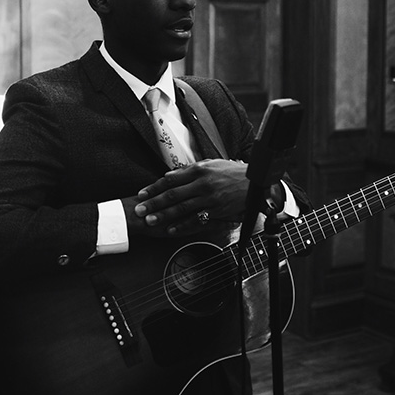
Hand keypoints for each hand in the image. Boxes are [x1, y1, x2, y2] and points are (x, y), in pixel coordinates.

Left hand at [133, 159, 249, 235]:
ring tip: (150, 221)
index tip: (142, 193)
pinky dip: (182, 225)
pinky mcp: (216, 210)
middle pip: (172, 194)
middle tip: (139, 210)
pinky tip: (171, 229)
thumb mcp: (211, 164)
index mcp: (199, 169)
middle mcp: (202, 183)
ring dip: (164, 215)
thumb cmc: (232, 172)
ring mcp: (209, 198)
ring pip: (181, 208)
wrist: (255, 182)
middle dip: (153, 203)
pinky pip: (196, 219)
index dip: (154, 187)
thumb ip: (190, 170)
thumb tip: (170, 175)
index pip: (171, 179)